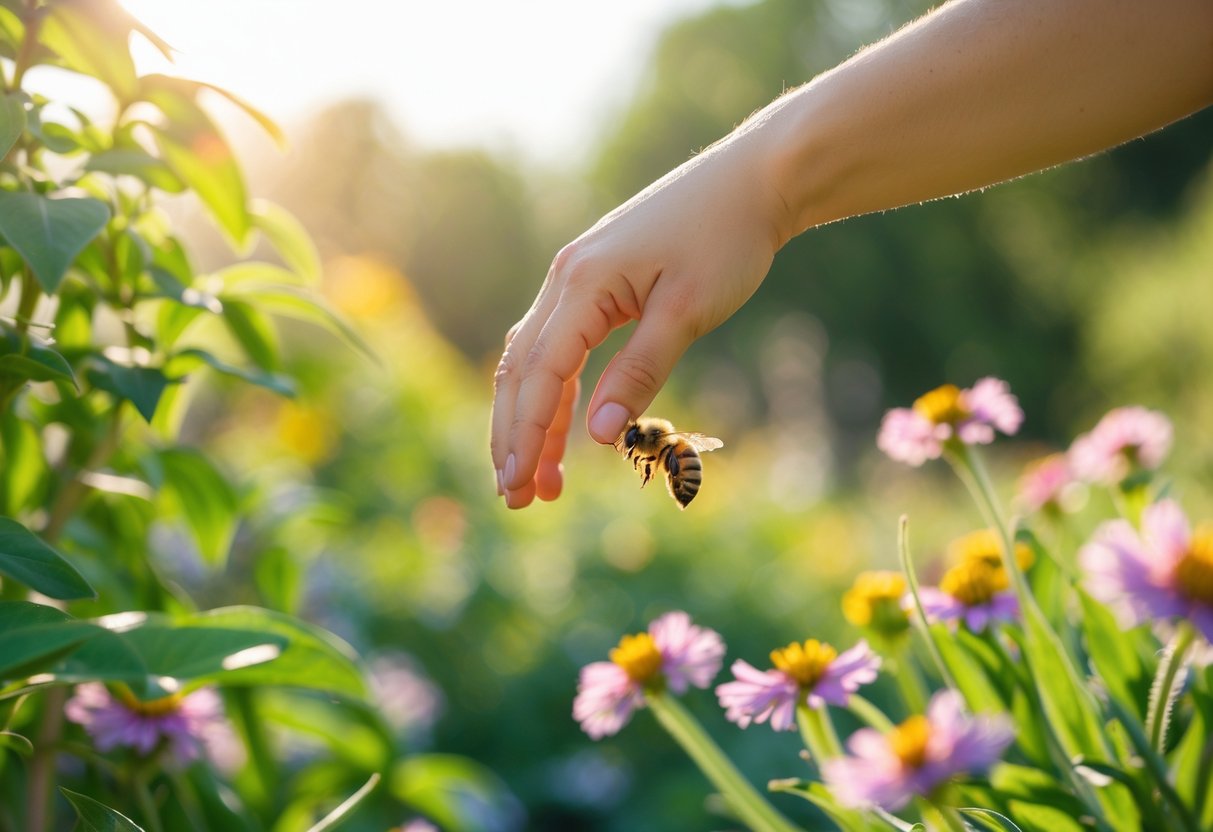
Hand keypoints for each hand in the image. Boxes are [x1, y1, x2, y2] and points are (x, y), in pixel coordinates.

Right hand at [490, 125, 789, 507]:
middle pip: (521, 370)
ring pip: (534, 357)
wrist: (752, 181)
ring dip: (530, 417)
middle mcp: (565, 277)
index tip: (520, 486)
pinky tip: (558, 421)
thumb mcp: (687, 313)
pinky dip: (553, 386)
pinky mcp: (595, 279)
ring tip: (537, 476)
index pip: (539, 373)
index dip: (526, 434)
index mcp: (582, 284)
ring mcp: (576, 275)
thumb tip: (599, 436)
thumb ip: (639, 372)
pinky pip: (558, 341)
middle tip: (517, 498)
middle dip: (516, 436)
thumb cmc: (726, 241)